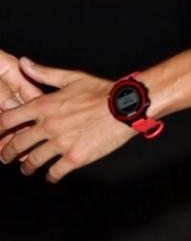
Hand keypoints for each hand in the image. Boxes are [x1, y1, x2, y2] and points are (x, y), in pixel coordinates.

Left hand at [0, 59, 136, 182]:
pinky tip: (51, 176)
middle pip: (16, 144)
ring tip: (27, 168)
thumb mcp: (72, 78)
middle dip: (8, 153)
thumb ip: (44, 73)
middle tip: (6, 157)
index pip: (8, 119)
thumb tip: (24, 63)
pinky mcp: (76, 157)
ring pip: (32, 161)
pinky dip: (50, 176)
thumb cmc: (103, 91)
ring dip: (27, 167)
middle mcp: (49, 125)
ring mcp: (61, 143)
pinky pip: (54, 172)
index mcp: (45, 105)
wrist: (128, 106)